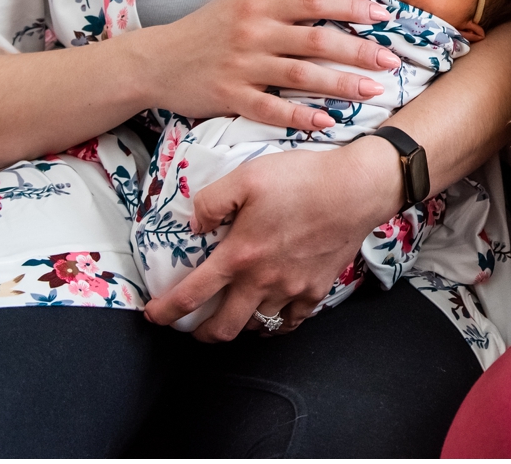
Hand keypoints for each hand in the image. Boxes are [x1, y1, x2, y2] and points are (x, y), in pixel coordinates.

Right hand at [140, 0, 400, 130]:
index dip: (350, 7)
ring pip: (300, 75)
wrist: (154, 61)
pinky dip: (300, 116)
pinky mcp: (230, 97)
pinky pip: (271, 109)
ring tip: (373, 91)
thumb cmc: (202, 28)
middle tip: (391, 60)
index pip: (313, 1)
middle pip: (315, 39)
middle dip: (358, 50)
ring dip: (340, 84)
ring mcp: (242, 66)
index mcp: (258, 6)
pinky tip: (327, 122)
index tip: (382, 16)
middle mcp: (253, 33)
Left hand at [143, 137, 401, 341]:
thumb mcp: (247, 176)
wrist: (356, 189)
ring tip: (231, 314)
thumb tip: (193, 225)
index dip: (166, 312)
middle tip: (193, 327)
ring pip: (256, 326)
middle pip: (223, 328)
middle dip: (201, 333)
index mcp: (239, 256)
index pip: (192, 296)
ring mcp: (292, 290)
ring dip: (238, 324)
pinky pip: (290, 322)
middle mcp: (262, 281)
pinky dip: (275, 324)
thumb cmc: (302, 179)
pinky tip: (270, 315)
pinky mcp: (316, 289)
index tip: (154, 316)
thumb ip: (211, 201)